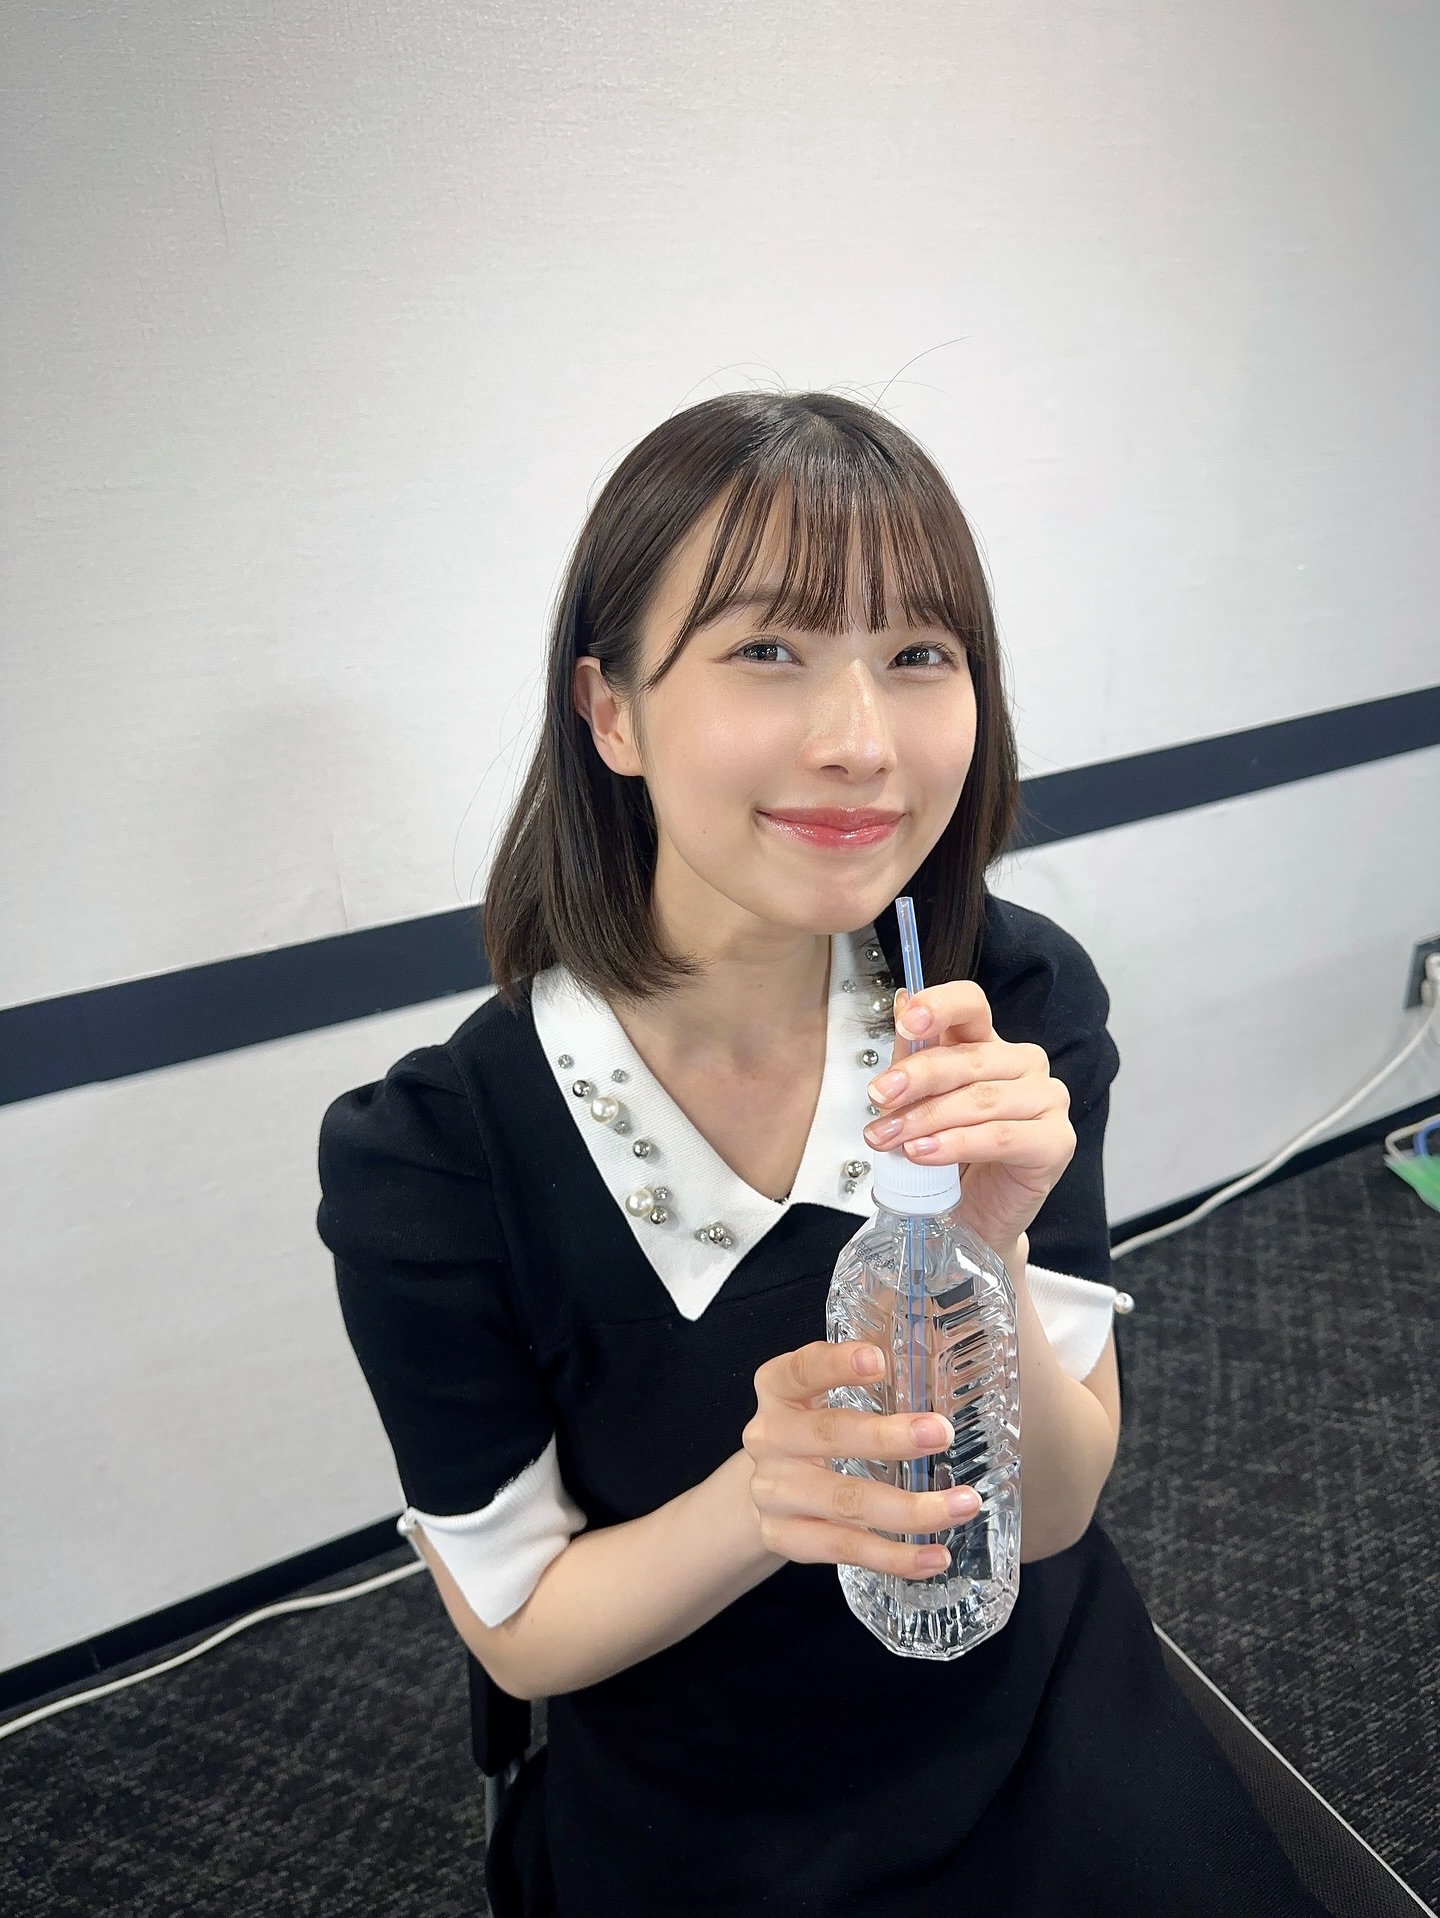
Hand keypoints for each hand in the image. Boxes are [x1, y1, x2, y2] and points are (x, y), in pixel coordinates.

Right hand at [742, 1340, 980, 1577]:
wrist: (771, 1485)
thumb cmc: (817, 1426)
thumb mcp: (827, 1393)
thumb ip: (869, 1375)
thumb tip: (941, 1354)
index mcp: (777, 1389)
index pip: (802, 1370)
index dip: (836, 1365)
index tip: (878, 1360)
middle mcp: (767, 1437)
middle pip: (829, 1436)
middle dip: (888, 1437)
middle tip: (942, 1433)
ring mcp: (773, 1492)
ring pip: (845, 1501)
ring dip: (911, 1508)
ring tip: (963, 1504)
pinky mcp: (785, 1537)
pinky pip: (845, 1549)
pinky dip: (895, 1557)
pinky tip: (935, 1556)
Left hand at [861, 981, 1074, 1256]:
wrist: (970, 1215)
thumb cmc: (948, 1155)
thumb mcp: (919, 1102)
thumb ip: (911, 1057)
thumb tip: (902, 1001)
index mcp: (988, 1043)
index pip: (971, 1005)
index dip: (940, 1007)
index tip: (907, 1022)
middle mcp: (1023, 1064)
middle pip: (970, 1058)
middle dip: (917, 1078)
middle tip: (879, 1096)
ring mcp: (1046, 1100)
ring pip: (982, 1099)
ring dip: (928, 1118)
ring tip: (890, 1137)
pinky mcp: (1056, 1141)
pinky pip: (1001, 1137)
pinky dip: (957, 1144)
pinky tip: (924, 1153)